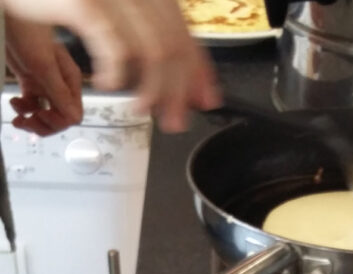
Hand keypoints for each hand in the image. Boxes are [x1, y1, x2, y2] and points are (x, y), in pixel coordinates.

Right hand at [1, 0, 222, 132]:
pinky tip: (109, 86)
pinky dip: (118, 73)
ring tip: (144, 110)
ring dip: (154, 89)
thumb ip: (130, 35)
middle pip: (172, 42)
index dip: (197, 68)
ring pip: (153, 49)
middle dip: (179, 90)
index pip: (179, 26)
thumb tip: (159, 70)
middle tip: (175, 119)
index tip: (205, 97)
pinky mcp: (83, 0)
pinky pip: (115, 45)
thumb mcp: (89, 11)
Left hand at [5, 16, 82, 134]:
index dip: (58, 122)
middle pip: (59, 117)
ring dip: (31, 119)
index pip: (73, 114)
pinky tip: (15, 102)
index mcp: (70, 80)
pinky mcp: (31, 80)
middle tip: (28, 122)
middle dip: (43, 124)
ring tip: (19, 116)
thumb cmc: (27, 29)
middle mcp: (60, 84)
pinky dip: (22, 108)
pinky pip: (31, 104)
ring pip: (44, 113)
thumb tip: (73, 119)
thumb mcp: (43, 65)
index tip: (42, 119)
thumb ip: (59, 93)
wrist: (10, 14)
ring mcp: (45, 82)